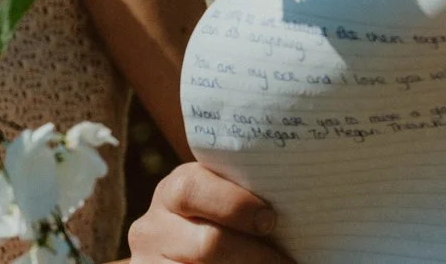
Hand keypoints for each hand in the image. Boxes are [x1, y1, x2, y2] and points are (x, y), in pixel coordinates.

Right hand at [127, 161, 289, 263]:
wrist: (176, 252)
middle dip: (255, 254)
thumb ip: (240, 196)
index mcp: (174, 191)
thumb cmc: (215, 221)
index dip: (235, 205)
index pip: (193, 189)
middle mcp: (153, 227)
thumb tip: (297, 201)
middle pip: (208, 242)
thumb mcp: (216, 202)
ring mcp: (148, 262)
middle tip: (286, 262)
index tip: (270, 221)